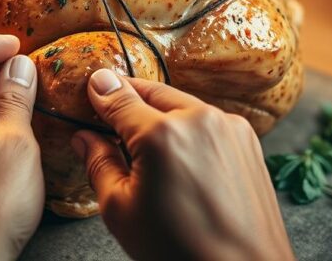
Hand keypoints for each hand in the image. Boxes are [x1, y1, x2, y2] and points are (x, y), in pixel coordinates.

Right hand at [72, 70, 293, 260]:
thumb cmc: (179, 252)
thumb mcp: (121, 211)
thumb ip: (99, 164)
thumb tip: (84, 137)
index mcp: (162, 135)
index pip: (120, 97)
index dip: (101, 91)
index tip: (91, 86)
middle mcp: (199, 119)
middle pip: (152, 93)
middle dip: (130, 101)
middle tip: (110, 116)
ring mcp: (229, 126)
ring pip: (182, 105)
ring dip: (161, 115)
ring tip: (146, 146)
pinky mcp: (247, 139)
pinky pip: (207, 122)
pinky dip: (188, 129)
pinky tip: (179, 159)